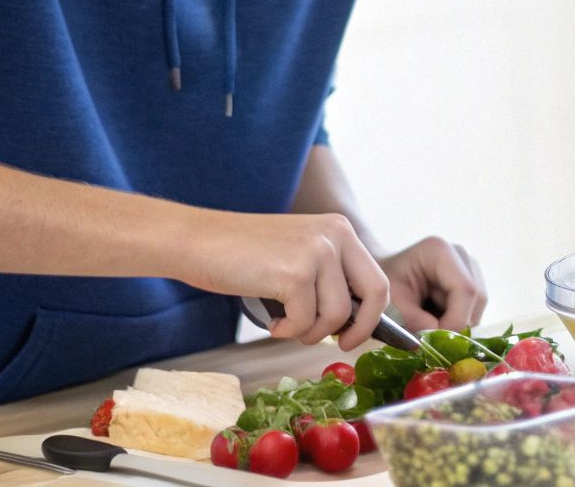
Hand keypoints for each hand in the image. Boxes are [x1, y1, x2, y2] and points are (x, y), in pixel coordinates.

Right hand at [177, 210, 389, 351]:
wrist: (197, 241)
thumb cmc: (243, 255)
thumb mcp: (297, 254)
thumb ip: (328, 278)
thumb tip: (356, 322)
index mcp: (339, 229)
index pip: (377, 278)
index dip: (373, 314)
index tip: (357, 334)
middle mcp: (334, 236)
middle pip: (373, 295)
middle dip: (360, 328)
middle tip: (342, 344)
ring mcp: (316, 253)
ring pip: (336, 316)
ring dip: (310, 331)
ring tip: (285, 323)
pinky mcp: (293, 274)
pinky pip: (305, 323)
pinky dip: (287, 331)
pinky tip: (271, 321)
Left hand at [378, 237, 487, 330]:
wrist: (379, 277)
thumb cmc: (383, 288)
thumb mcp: (392, 305)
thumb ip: (416, 322)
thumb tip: (439, 341)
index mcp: (440, 252)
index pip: (466, 290)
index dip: (456, 321)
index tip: (434, 341)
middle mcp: (462, 256)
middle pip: (476, 300)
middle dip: (455, 325)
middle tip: (427, 335)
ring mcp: (470, 269)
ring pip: (477, 309)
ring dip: (454, 325)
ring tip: (426, 322)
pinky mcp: (471, 283)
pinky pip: (473, 312)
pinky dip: (454, 322)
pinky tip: (433, 317)